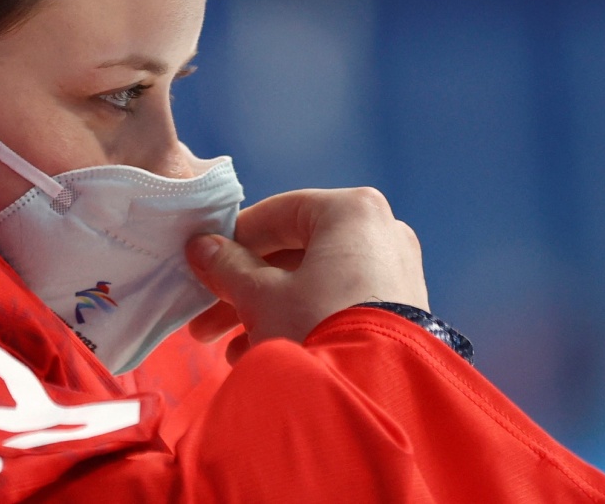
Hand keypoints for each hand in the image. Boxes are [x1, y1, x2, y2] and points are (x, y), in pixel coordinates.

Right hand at [185, 187, 427, 362]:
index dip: (235, 239)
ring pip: (315, 283)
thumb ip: (227, 267)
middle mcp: (383, 232)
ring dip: (267, 311)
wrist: (379, 394)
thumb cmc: (317, 326)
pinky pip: (339, 304)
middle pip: (295, 253)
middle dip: (245, 288)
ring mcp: (397, 273)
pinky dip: (302, 321)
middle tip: (206, 317)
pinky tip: (266, 357)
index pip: (279, 212)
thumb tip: (202, 248)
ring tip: (230, 350)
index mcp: (352, 211)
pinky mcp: (402, 311)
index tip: (206, 261)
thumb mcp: (261, 297)